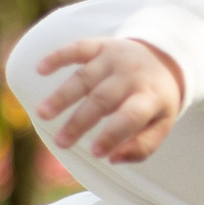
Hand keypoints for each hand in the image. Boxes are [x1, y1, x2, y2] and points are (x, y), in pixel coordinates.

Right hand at [30, 37, 185, 162]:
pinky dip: (58, 57)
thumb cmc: (155, 101)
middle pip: (102, 99)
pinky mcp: (101, 45)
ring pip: (85, 77)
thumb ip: (142, 147)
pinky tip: (40, 70)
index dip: (112, 135)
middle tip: (60, 142)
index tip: (95, 153)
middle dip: (79, 122)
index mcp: (150, 96)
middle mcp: (132, 75)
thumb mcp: (161, 125)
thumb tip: (113, 159)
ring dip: (62, 96)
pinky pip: (78, 48)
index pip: (131, 116)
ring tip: (42, 114)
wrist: (163, 57)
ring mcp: (115, 58)